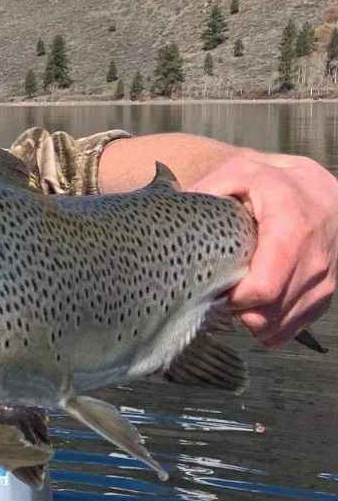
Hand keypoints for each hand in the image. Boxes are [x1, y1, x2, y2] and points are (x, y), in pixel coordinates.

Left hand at [192, 151, 337, 347]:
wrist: (320, 192)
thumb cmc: (273, 183)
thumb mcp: (241, 173)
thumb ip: (209, 188)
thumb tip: (177, 209)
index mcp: (291, 229)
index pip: (264, 287)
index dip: (234, 299)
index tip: (215, 289)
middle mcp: (314, 259)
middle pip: (271, 310)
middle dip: (238, 312)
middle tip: (219, 296)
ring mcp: (324, 279)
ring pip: (283, 323)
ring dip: (253, 322)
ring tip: (234, 301)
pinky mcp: (325, 293)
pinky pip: (297, 325)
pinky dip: (272, 327)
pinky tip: (253, 315)